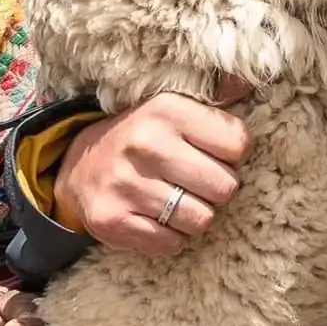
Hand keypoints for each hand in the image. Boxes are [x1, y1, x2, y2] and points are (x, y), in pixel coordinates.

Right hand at [57, 86, 250, 255]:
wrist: (79, 166)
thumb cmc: (143, 137)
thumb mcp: (174, 108)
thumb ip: (216, 98)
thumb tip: (247, 82)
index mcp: (166, 111)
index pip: (238, 144)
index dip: (233, 154)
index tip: (213, 153)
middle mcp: (145, 144)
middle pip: (224, 187)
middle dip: (216, 189)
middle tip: (196, 181)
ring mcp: (126, 184)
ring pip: (200, 220)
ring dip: (195, 215)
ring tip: (178, 199)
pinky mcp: (112, 220)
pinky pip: (171, 243)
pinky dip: (170, 236)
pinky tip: (156, 217)